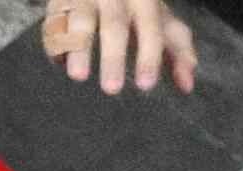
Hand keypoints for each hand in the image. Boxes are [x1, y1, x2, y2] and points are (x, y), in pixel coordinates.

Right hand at [34, 0, 201, 84]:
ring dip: (79, 49)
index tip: (145, 85)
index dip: (149, 57)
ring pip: (81, 21)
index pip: (151, 29)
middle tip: (112, 89)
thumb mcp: (160, 21)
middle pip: (115, 27)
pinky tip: (59, 62)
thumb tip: (187, 85)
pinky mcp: (60, 2)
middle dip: (113, 58)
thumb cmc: (135, 6)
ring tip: (78, 76)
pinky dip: (56, 43)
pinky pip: (54, 23)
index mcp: (145, 1)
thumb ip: (176, 50)